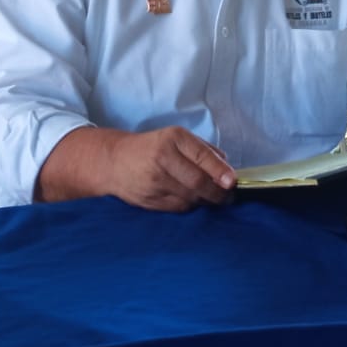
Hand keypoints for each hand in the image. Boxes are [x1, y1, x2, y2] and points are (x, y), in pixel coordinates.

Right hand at [101, 126, 235, 211]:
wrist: (114, 161)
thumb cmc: (152, 147)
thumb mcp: (177, 138)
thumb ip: (203, 150)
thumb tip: (227, 167)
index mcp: (173, 139)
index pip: (202, 157)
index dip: (220, 172)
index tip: (232, 182)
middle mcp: (163, 159)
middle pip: (197, 182)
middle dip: (218, 193)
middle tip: (228, 196)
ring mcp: (154, 182)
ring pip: (190, 198)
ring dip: (206, 201)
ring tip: (212, 198)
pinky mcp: (149, 201)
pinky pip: (178, 208)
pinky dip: (191, 206)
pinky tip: (193, 200)